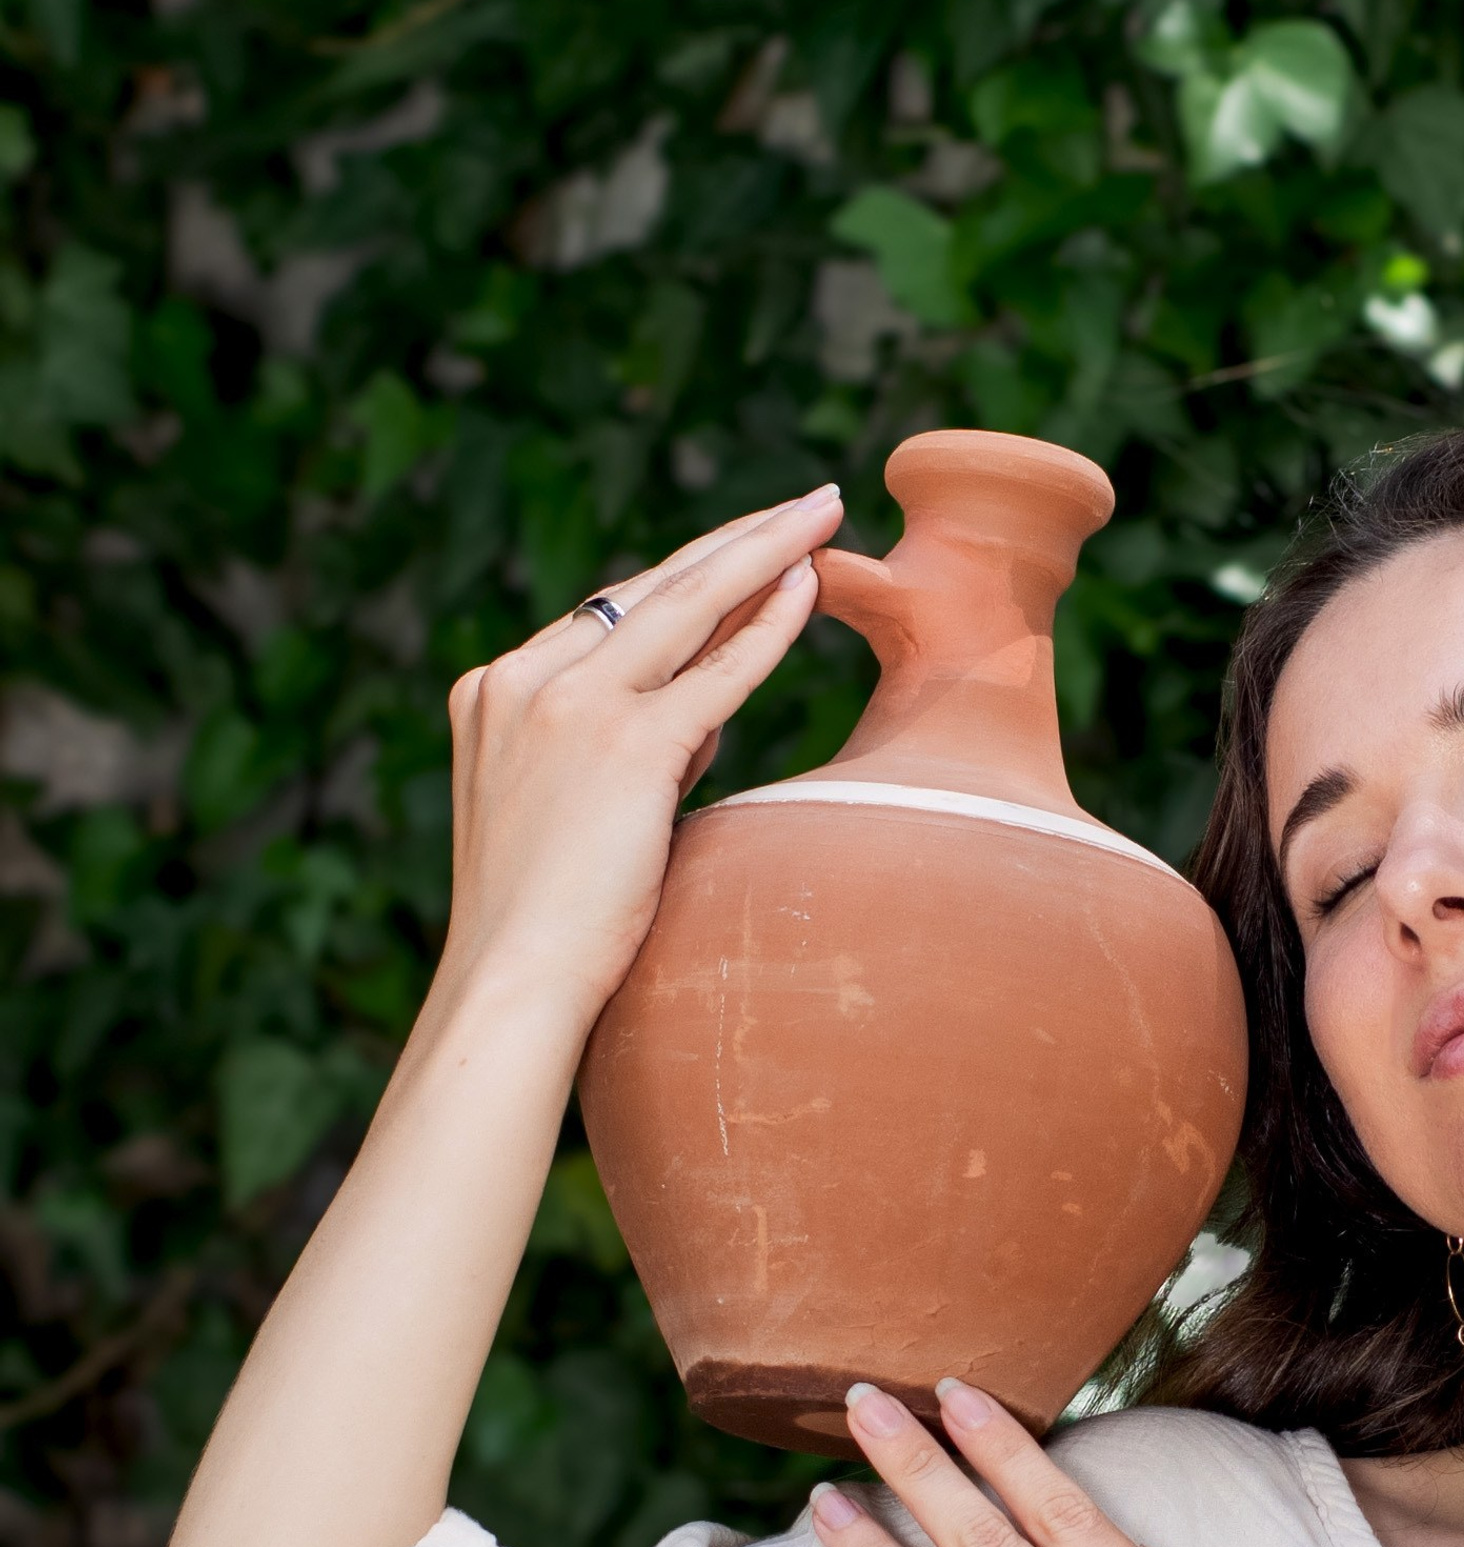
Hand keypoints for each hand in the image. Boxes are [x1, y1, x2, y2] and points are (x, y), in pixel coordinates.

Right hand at [438, 484, 844, 1025]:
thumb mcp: (581, 813)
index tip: (746, 550)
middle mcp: (523, 681)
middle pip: (649, 588)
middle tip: (806, 503)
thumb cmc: (549, 927)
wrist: (511, 983)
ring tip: (823, 513)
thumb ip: (636, 752)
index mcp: (495, 692)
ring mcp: (568, 707)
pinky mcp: (623, 746)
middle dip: (736, 541)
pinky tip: (813, 587)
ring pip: (685, 606)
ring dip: (763, 552)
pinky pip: (716, 672)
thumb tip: (707, 717)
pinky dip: (770, 628)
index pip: (608, 619)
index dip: (691, 581)